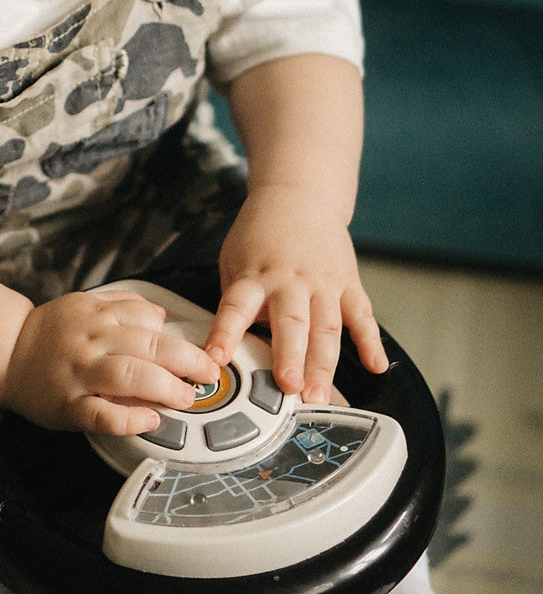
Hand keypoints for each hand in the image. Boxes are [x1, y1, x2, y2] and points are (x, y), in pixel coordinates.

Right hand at [4, 290, 220, 433]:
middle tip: (208, 375)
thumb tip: (162, 316)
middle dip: (187, 362)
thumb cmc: (48, 333)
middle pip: (149, 347)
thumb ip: (123, 306)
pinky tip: (149, 421)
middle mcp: (92, 342)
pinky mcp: (68, 406)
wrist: (3, 353)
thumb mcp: (84, 304)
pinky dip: (128, 419)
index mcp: (98, 316)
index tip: (202, 353)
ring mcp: (80, 374)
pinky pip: (102, 414)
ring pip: (130, 376)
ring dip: (165, 387)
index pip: (149, 320)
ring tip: (187, 398)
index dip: (180, 338)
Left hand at [206, 186, 387, 402]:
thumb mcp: (234, 261)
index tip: (217, 358)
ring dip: (324, 364)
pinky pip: (362, 316)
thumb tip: (234, 347)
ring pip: (327, 327)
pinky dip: (370, 342)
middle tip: (288, 387)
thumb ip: (238, 303)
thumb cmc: (261, 235)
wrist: (300, 197)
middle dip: (290, 357)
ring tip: (319, 396)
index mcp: (256, 275)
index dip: (226, 333)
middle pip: (291, 322)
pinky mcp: (348, 284)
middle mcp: (291, 280)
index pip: (236, 306)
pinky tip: (376, 366)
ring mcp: (323, 283)